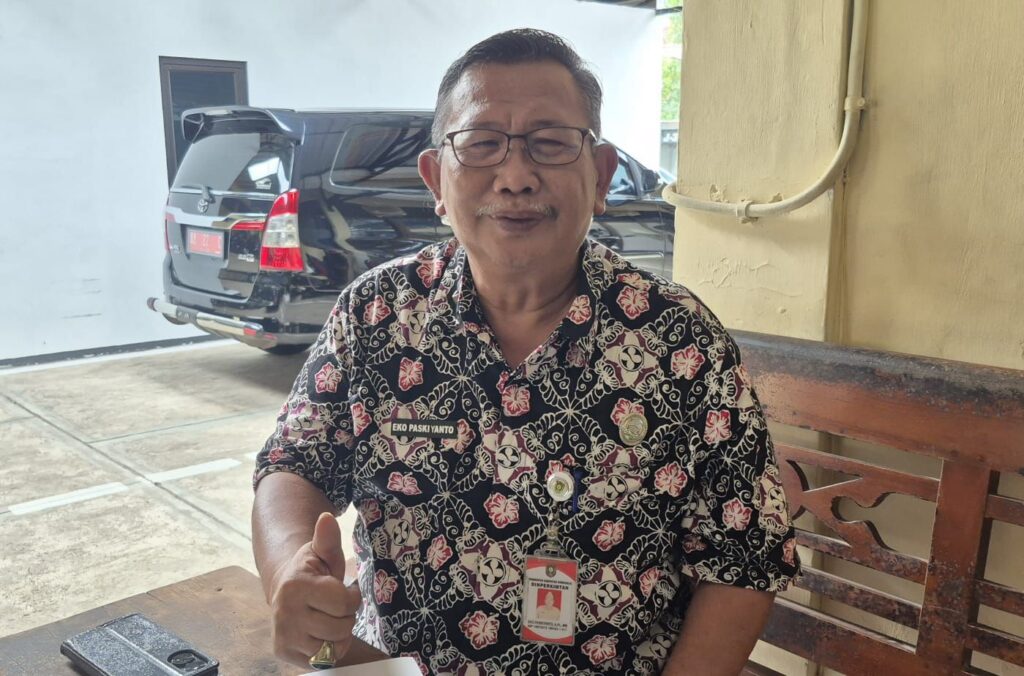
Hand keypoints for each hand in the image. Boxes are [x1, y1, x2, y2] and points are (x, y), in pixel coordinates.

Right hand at [267, 512, 361, 666]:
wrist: (285, 589)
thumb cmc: (310, 571)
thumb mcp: (321, 552)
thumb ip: (328, 538)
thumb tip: (327, 518)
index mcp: (296, 586)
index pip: (344, 603)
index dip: (352, 597)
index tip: (345, 590)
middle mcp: (285, 613)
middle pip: (340, 627)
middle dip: (346, 616)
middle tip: (335, 606)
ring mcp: (284, 635)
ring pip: (333, 645)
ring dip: (338, 633)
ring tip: (328, 617)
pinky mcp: (284, 653)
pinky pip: (322, 659)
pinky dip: (329, 649)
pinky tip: (320, 632)